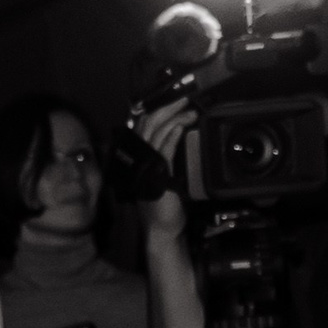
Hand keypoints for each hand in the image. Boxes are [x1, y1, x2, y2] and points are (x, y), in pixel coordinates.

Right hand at [135, 98, 197, 239]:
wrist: (162, 229)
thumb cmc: (164, 206)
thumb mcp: (162, 177)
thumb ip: (164, 157)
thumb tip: (175, 136)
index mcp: (139, 158)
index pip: (144, 126)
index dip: (157, 109)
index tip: (173, 99)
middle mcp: (139, 159)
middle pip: (148, 124)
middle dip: (166, 107)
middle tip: (183, 98)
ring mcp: (146, 166)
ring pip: (156, 133)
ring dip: (174, 118)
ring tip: (188, 110)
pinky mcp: (157, 174)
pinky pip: (164, 149)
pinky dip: (172, 135)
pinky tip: (182, 126)